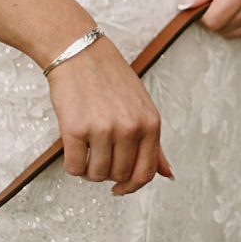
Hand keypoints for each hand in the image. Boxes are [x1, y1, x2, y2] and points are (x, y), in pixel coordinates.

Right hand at [46, 35, 172, 194]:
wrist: (80, 53)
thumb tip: (167, 174)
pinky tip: (74, 149)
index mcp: (151, 123)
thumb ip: (154, 143)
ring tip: (87, 151)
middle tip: (99, 156)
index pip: (146, 173)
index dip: (131, 186)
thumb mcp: (143, 107)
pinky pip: (74, 167)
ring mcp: (103, 129)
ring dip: (89, 170)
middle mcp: (130, 128)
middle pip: (119, 175)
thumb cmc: (111, 79)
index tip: (119, 188)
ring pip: (96, 175)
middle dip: (107, 173)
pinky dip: (72, 165)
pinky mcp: (75, 129)